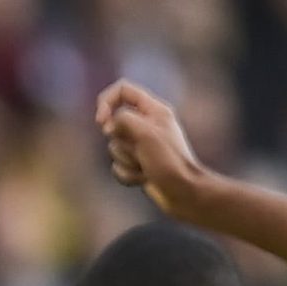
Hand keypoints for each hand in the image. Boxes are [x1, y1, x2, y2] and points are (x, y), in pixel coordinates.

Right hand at [95, 80, 208, 212]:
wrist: (184, 193)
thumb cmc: (169, 161)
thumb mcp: (146, 133)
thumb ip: (123, 120)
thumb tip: (109, 126)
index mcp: (153, 109)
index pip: (122, 90)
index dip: (106, 102)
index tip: (101, 121)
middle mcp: (146, 124)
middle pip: (114, 123)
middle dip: (120, 142)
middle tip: (139, 151)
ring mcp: (141, 145)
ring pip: (114, 147)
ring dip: (126, 160)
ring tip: (145, 167)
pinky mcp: (138, 164)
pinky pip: (117, 166)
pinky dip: (127, 174)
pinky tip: (144, 179)